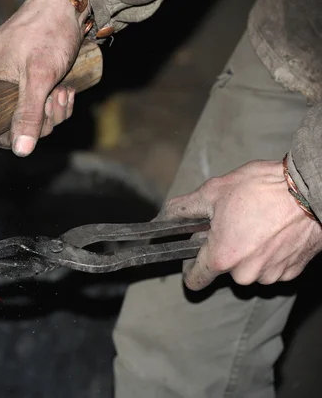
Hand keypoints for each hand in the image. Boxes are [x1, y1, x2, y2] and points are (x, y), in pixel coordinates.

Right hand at [0, 0, 85, 156]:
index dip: (11, 134)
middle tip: (54, 99)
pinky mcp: (28, 79)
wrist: (68, 4)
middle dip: (40, 118)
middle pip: (12, 124)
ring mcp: (10, 81)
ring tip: (63, 90)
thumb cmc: (48, 30)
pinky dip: (57, 102)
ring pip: (30, 116)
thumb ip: (28, 114)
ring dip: (53, 111)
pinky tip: (66, 89)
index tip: (34, 127)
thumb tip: (21, 150)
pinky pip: (40, 105)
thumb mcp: (39, 76)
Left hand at [157, 160, 321, 290]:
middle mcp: (245, 274)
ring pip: (248, 268)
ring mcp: (271, 275)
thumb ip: (183, 209)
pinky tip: (273, 230)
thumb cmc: (263, 189)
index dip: (190, 265)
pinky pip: (271, 267)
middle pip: (223, 269)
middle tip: (231, 222)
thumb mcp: (213, 192)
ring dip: (248, 251)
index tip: (194, 252)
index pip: (194, 280)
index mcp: (221, 259)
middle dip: (223, 248)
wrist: (311, 190)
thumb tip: (163, 217)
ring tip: (255, 222)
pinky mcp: (292, 271)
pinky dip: (269, 253)